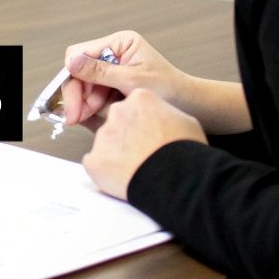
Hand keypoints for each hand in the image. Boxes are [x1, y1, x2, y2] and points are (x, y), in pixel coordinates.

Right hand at [59, 30, 192, 129]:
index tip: (71, 99)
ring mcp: (113, 68)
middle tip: (74, 116)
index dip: (72, 76)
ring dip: (84, 103)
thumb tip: (72, 62)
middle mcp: (114, 52)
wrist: (188, 105)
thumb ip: (101, 72)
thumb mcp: (133, 80)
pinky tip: (95, 116)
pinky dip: (92, 106)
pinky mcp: (114, 84)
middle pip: (80, 71)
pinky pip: (94, 94)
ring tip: (87, 119)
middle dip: (78, 94)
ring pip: (85, 85)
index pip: (81, 53)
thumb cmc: (169, 89)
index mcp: (120, 42)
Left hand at [82, 89, 205, 198]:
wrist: (176, 180)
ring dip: (116, 153)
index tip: (148, 132)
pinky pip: (94, 163)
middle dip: (125, 135)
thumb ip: (165, 113)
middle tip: (141, 151)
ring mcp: (103, 135)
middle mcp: (117, 112)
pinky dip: (105, 171)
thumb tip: (162, 118)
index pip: (132, 104)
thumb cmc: (185, 150)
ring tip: (136, 167)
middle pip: (116, 121)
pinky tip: (123, 178)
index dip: (141, 121)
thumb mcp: (185, 120)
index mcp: (140, 98)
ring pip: (105, 142)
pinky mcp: (93, 160)